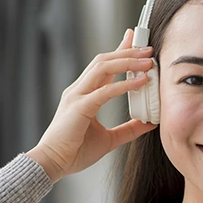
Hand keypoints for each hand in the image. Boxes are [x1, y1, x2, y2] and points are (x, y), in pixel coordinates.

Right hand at [28, 29, 157, 181]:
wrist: (53, 164)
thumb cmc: (75, 151)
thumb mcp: (110, 139)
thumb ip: (129, 129)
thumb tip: (149, 123)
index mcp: (83, 94)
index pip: (102, 66)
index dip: (118, 50)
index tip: (133, 39)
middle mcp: (79, 90)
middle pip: (103, 61)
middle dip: (126, 51)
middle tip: (147, 47)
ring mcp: (77, 96)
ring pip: (102, 68)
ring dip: (127, 62)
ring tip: (147, 61)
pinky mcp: (79, 107)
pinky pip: (104, 91)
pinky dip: (124, 84)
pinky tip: (140, 82)